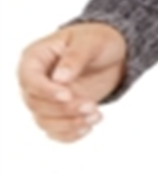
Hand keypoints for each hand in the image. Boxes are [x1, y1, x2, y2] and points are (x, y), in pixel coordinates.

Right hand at [18, 23, 127, 142]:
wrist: (113, 53)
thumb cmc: (98, 39)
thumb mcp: (90, 42)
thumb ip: (75, 57)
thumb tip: (59, 78)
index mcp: (36, 58)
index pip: (29, 80)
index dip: (45, 91)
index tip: (68, 95)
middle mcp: (36, 80)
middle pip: (36, 104)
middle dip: (64, 109)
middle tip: (92, 106)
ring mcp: (46, 98)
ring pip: (44, 121)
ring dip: (69, 124)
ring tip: (96, 116)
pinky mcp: (59, 112)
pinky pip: (55, 131)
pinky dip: (70, 134)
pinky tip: (87, 128)